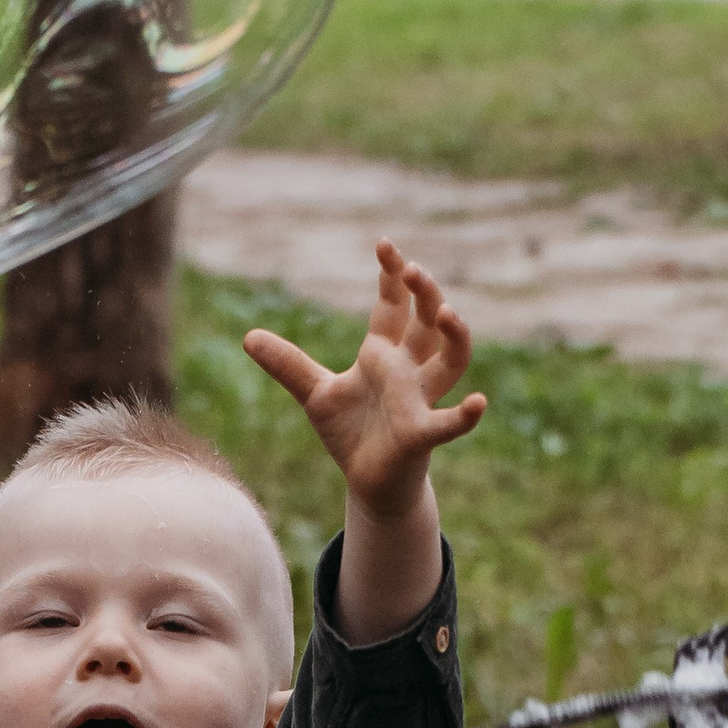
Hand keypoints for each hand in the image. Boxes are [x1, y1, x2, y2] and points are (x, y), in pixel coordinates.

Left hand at [243, 240, 484, 516]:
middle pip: (427, 323)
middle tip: (411, 269)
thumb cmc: (352, 434)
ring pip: (451, 362)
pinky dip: (465, 416)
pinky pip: (449, 423)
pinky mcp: (421, 434)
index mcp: (383, 355)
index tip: (384, 244)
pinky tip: (478, 403)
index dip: (393, 276)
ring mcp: (419, 400)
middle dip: (425, 293)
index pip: (394, 306)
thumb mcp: (314, 394)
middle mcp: (408, 371)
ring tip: (446, 313)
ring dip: (454, 336)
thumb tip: (248, 336)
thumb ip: (287, 364)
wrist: (369, 483)